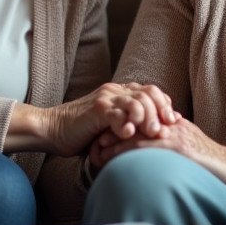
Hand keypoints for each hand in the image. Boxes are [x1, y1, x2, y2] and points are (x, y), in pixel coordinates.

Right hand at [6, 83, 179, 156]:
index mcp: (121, 92)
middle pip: (149, 93)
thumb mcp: (111, 126)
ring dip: (148, 118)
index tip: (173, 122)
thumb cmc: (83, 133)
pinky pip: (117, 114)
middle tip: (165, 130)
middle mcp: (115, 91)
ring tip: (151, 134)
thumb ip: (129, 124)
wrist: (52, 129)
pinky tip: (129, 134)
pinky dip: (126, 124)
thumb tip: (156, 134)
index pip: (152, 91)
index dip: (165, 105)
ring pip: (137, 101)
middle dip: (161, 112)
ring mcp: (106, 99)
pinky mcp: (96, 110)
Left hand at [90, 118, 225, 194]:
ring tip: (94, 154)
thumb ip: (173, 144)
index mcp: (173, 123)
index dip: (120, 126)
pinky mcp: (177, 147)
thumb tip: (154, 151)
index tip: (102, 136)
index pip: (140, 118)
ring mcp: (174, 134)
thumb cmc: (214, 165)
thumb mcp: (191, 148)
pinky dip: (123, 152)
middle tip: (91, 142)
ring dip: (111, 143)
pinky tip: (109, 159)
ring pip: (134, 132)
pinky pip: (144, 146)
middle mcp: (172, 124)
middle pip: (133, 122)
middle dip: (110, 132)